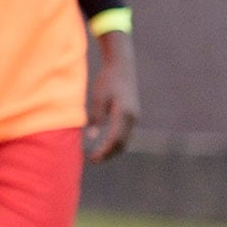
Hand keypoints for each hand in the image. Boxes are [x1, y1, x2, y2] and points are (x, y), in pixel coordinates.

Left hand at [86, 30, 138, 161]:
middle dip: (108, 154)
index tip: (92, 158)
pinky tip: (105, 143)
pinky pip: (126, 133)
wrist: (122, 66)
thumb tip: (91, 137)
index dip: (104, 151)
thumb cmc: (107, 80)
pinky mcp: (133, 114)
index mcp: (124, 113)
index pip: (115, 139)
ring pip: (126, 139)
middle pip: (122, 143)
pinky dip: (116, 141)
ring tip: (98, 155)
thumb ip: (96, 118)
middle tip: (93, 160)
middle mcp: (133, 117)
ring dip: (113, 149)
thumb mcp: (98, 98)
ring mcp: (135, 116)